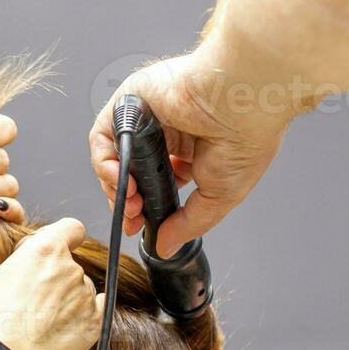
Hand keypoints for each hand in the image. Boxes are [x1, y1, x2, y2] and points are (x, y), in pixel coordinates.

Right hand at [0, 218, 102, 349]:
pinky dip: (82, 314)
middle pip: (70, 263)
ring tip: (39, 318)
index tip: (48, 249)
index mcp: (44, 250)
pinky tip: (63, 323)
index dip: (60, 236)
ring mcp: (86, 298)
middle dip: (52, 274)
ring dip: (65, 297)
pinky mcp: (94, 325)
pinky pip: (95, 310)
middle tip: (28, 294)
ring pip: (80, 288)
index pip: (71, 227)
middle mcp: (72, 269)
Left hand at [89, 43, 289, 257]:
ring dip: (116, 184)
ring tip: (131, 200)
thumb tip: (165, 247)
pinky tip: (118, 177)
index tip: (140, 226)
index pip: (157, 183)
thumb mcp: (218, 197)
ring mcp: (148, 117)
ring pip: (115, 157)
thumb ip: (187, 224)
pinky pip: (104, 134)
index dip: (146, 207)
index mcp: (193, 152)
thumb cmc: (244, 140)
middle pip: (132, 172)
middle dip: (128, 200)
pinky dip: (104, 160)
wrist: (241, 102)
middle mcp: (168, 133)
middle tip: (132, 218)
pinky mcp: (130, 102)